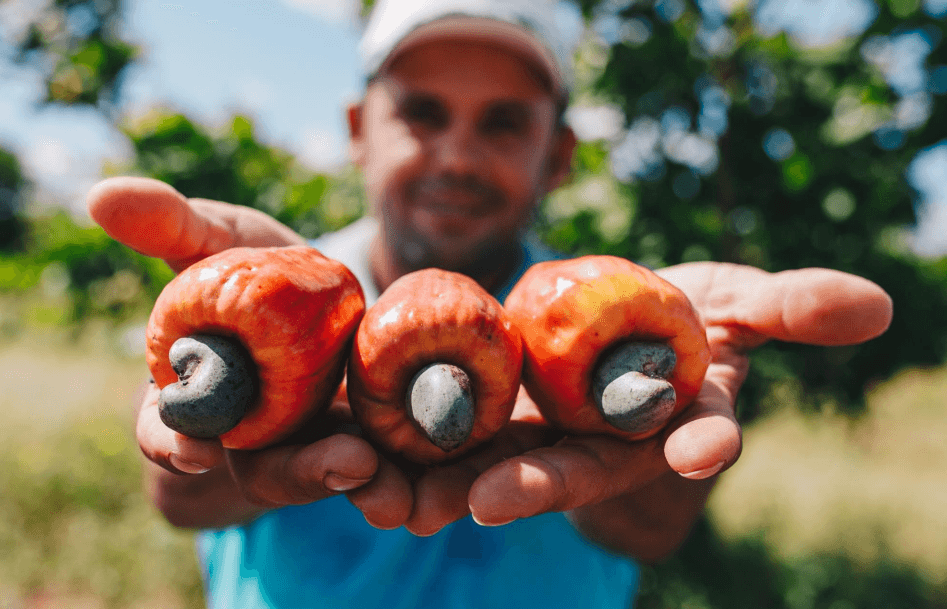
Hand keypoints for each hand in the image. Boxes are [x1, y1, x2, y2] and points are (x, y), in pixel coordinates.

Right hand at [88, 177, 404, 526]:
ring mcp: (303, 441)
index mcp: (194, 395)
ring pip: (319, 472)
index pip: (165, 432)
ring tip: (378, 467)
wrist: (321, 285)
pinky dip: (389, 465)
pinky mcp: (354, 437)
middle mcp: (246, 433)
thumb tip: (100, 194)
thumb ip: (171, 226)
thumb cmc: (254, 264)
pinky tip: (412, 460)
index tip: (196, 449)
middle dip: (298, 470)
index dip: (173, 443)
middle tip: (342, 463)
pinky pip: (370, 460)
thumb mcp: (219, 239)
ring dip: (349, 475)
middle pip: (260, 468)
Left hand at [385, 262, 891, 550]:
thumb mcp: (738, 300)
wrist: (619, 317)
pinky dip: (412, 449)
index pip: (698, 432)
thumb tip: (877, 304)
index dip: (704, 438)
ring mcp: (548, 432)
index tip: (703, 448)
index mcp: (674, 415)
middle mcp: (609, 440)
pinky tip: (365, 461)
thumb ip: (790, 306)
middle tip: (491, 501)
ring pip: (502, 461)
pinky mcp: (496, 415)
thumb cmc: (688, 311)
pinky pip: (452, 435)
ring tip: (401, 500)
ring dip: (452, 482)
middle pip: (580, 464)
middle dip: (541, 482)